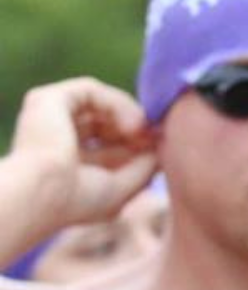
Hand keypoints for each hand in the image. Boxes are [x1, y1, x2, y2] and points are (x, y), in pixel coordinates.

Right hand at [7, 77, 157, 227]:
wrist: (44, 192)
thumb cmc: (78, 199)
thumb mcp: (122, 187)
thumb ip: (145, 166)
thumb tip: (161, 146)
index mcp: (66, 158)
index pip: (109, 141)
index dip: (138, 141)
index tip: (160, 147)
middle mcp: (54, 134)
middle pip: (106, 120)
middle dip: (136, 128)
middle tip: (156, 138)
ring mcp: (48, 116)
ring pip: (101, 102)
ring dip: (131, 114)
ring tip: (143, 132)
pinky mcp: (47, 99)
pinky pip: (92, 90)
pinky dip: (118, 103)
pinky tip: (132, 125)